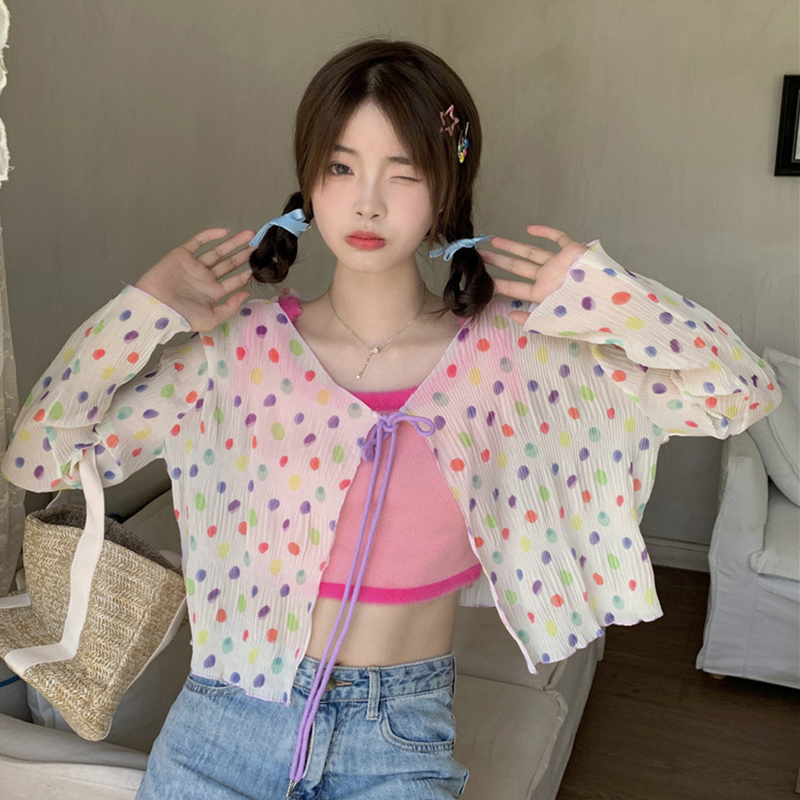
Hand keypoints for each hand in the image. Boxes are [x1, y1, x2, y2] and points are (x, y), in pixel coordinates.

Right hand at [135, 228, 256, 331]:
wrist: (154, 307)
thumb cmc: (180, 317)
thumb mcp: (211, 318)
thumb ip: (230, 306)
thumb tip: (246, 293)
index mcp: (212, 293)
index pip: (234, 281)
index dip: (247, 273)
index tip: (261, 265)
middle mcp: (205, 278)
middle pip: (229, 263)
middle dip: (244, 254)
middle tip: (259, 245)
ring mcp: (194, 265)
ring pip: (218, 251)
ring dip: (233, 243)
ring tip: (250, 235)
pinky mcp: (182, 255)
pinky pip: (198, 241)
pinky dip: (211, 235)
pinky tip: (225, 231)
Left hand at [477, 225, 587, 326]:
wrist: (610, 304)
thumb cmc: (583, 316)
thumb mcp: (552, 323)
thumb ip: (530, 319)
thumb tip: (511, 314)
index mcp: (543, 295)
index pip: (514, 288)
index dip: (497, 283)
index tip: (481, 280)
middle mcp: (548, 278)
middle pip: (517, 267)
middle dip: (498, 260)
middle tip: (479, 254)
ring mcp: (559, 264)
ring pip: (531, 252)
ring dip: (512, 245)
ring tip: (493, 240)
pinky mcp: (573, 252)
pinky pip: (558, 238)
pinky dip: (546, 232)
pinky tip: (529, 229)